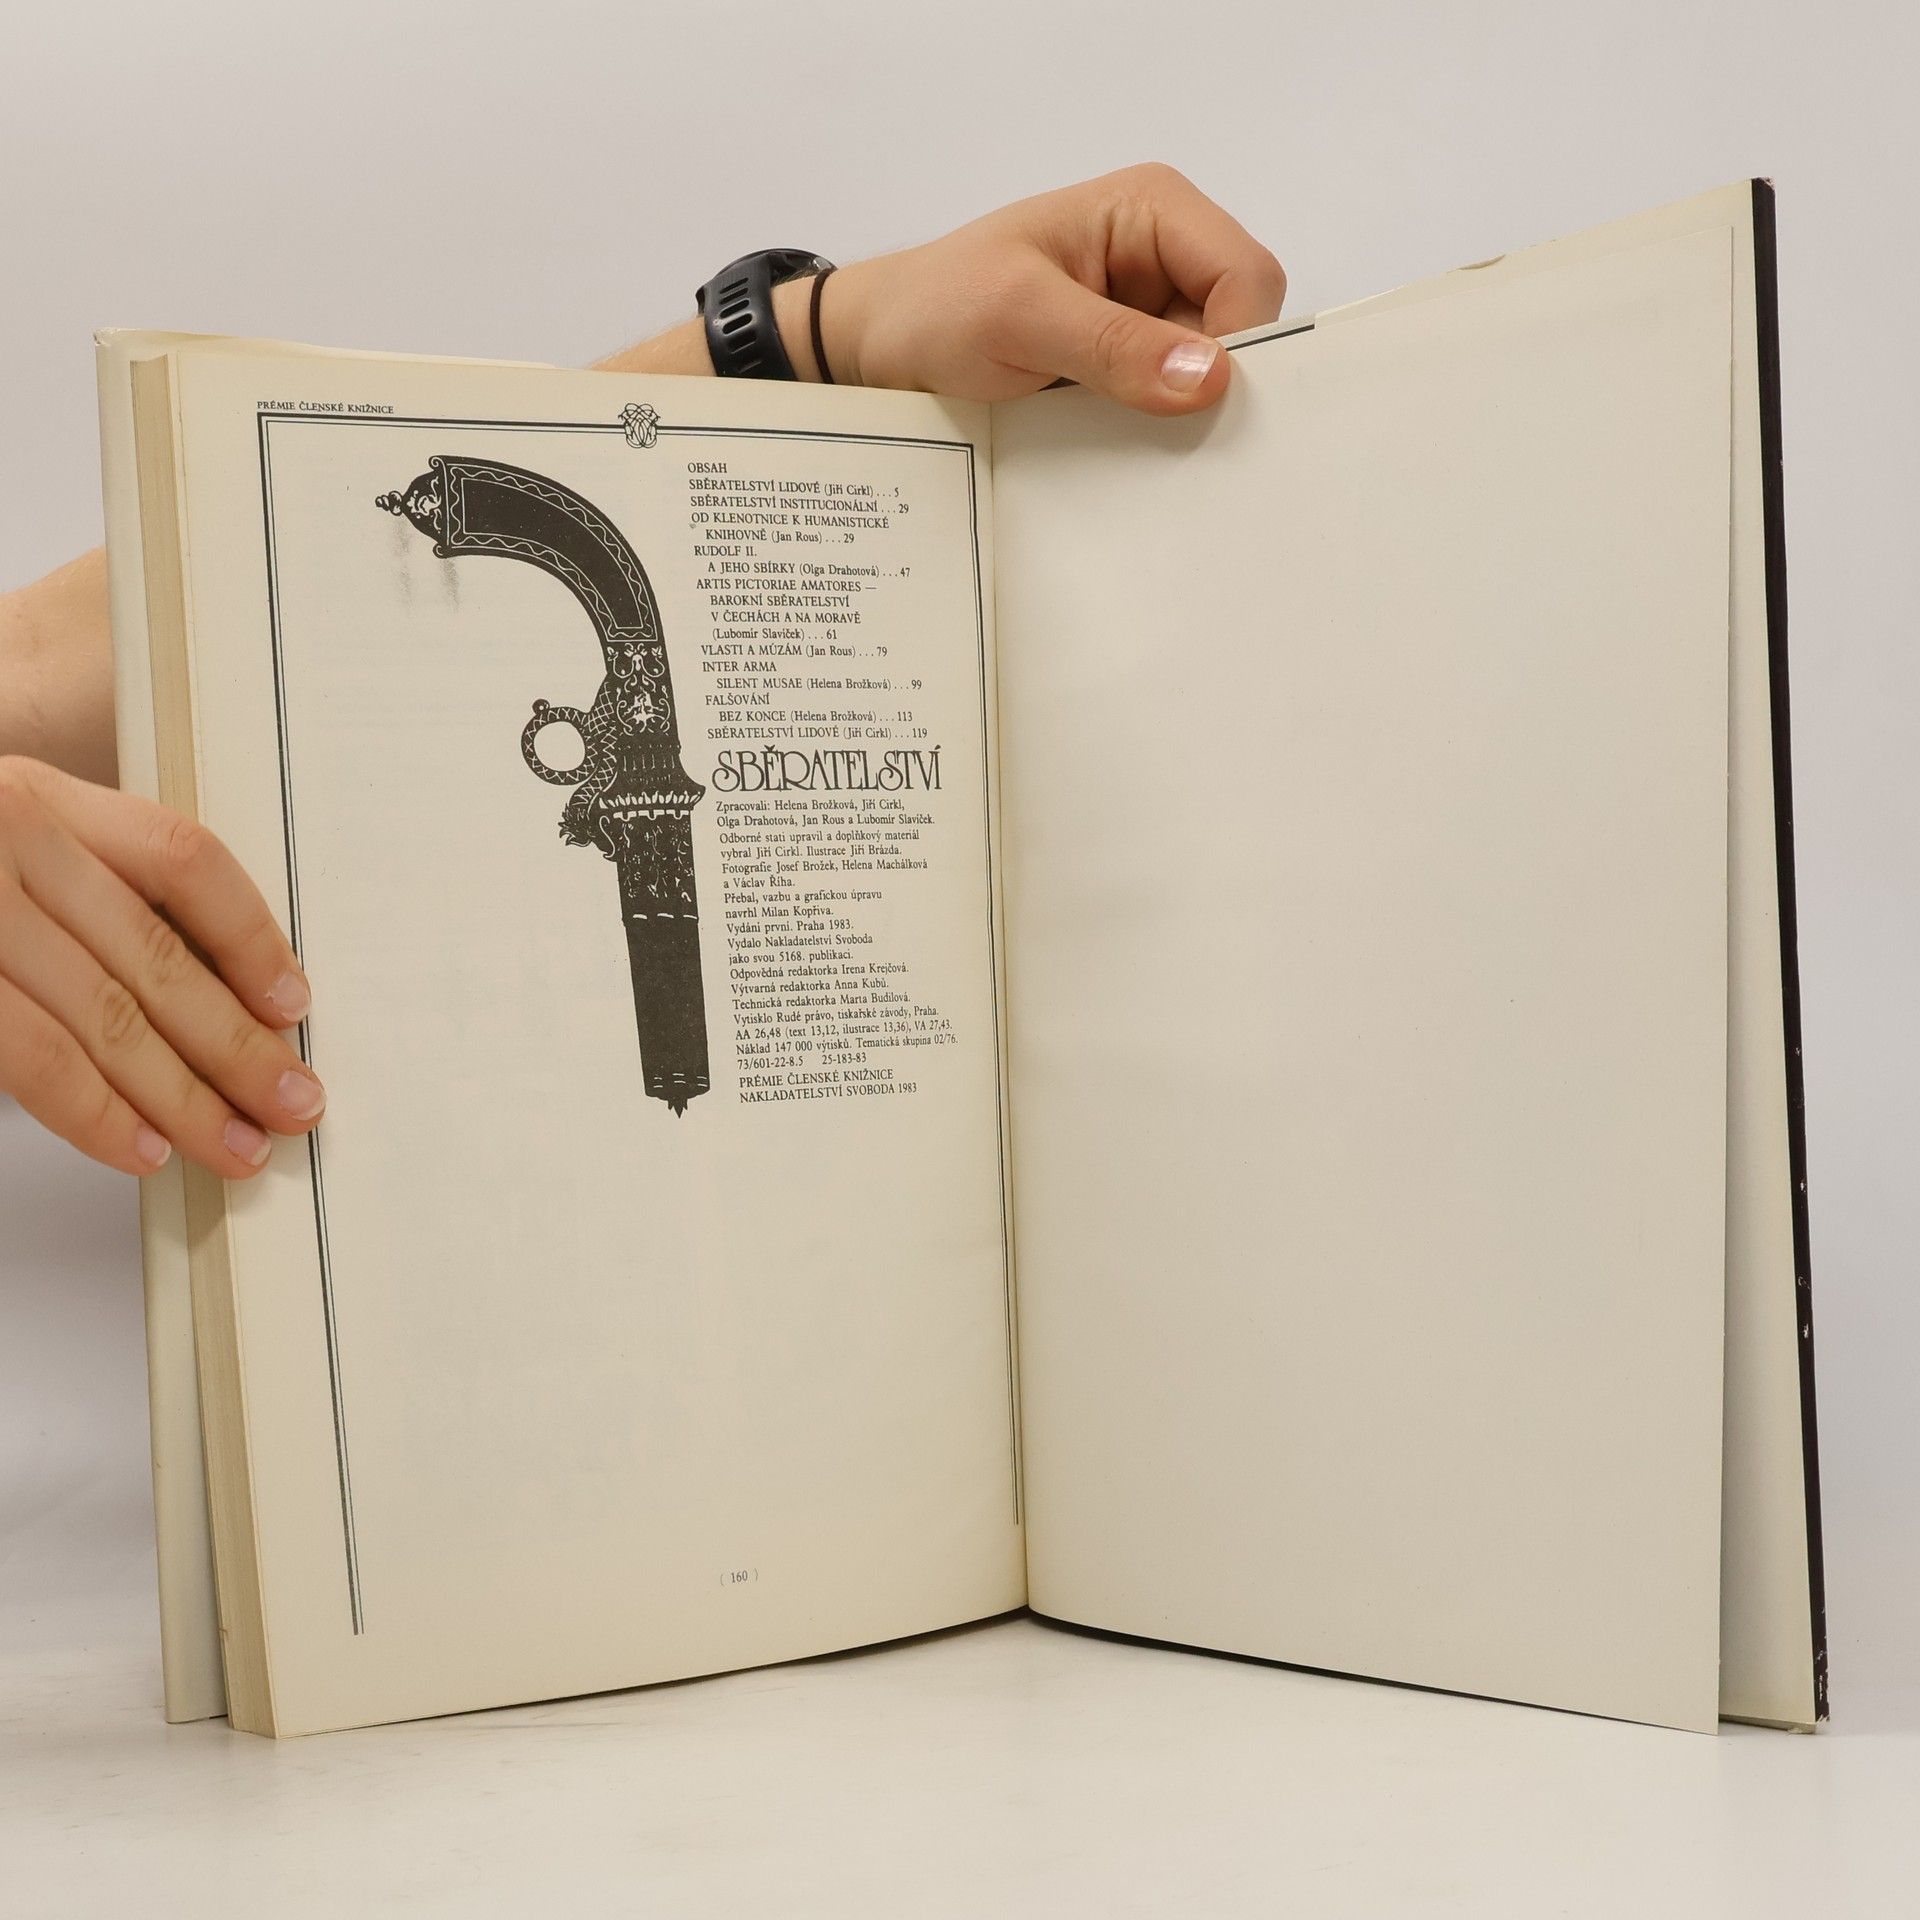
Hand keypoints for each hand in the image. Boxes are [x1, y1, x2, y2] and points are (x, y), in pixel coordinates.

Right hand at [0, 757, 322, 1177]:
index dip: (251, 937)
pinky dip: (96, 1112)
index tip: (293, 1002)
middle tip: (294, 1102)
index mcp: (38, 797)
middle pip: (158, 955)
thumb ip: (82, 889)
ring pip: (106, 1014)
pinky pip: (33, 1053)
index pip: (183, 860)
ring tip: (239, 1145)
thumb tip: (202, 989)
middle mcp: (5, 838)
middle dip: (238, 1045)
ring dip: (185, 1095)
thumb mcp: (4, 838)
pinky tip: (144, 1148)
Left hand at [816, 163, 1286, 414]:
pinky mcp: (1129, 368)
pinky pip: (1170, 407)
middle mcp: (1165, 257)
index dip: (1240, 344)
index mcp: (1154, 210)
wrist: (881, 351)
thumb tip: (1210, 378)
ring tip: (1124, 444)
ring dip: (1179, 419)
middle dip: (1212, 387)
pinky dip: (1153, 435)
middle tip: (1159, 437)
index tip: (1196, 406)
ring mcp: (1149, 317)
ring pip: (1211, 378)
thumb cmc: (937, 308)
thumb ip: (1114, 345)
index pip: (1247, 276)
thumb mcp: (1019, 316)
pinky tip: (1119, 453)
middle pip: (1242, 330)